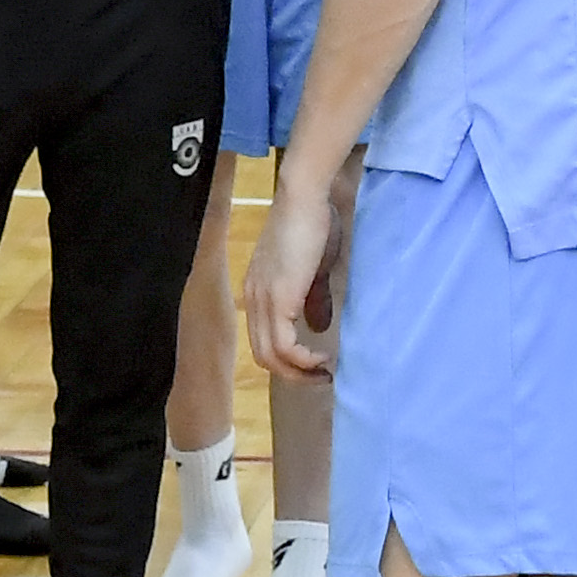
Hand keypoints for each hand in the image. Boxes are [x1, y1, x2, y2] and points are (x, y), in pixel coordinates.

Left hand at [242, 170, 338, 376]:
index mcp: (258, 291)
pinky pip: (283, 345)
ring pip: (270, 356)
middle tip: (321, 378)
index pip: (263, 340)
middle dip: (293, 375)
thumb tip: (317, 328)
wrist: (304, 197)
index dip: (287, 361)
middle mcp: (253, 299)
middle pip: (263, 356)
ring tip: (324, 373)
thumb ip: (313, 300)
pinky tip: (321, 358)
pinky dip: (302, 360)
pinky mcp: (277, 298)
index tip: (315, 367)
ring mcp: (262, 299)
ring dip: (298, 372)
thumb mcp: (314, 271)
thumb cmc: (312, 225)